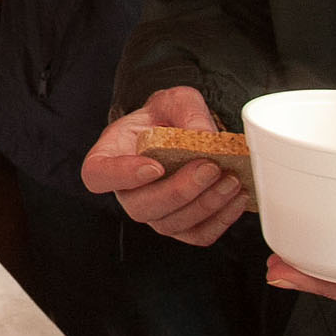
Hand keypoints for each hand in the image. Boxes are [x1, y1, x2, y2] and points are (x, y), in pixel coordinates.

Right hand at [84, 85, 245, 245]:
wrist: (181, 134)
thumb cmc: (166, 118)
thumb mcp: (175, 100)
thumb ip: (187, 111)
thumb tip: (204, 137)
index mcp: (109, 157)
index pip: (98, 175)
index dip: (122, 176)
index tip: (154, 167)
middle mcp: (126, 191)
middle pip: (141, 206)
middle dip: (179, 191)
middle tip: (210, 167)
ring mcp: (152, 212)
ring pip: (170, 224)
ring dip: (205, 206)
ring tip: (231, 180)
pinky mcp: (179, 226)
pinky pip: (196, 235)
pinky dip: (220, 221)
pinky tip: (237, 198)